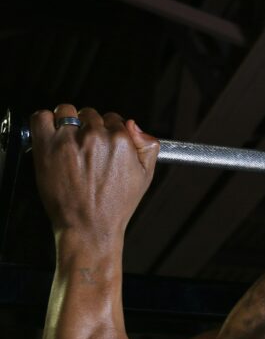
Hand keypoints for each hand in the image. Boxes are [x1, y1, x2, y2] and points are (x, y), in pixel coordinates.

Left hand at [31, 104, 158, 240]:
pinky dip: (45, 122)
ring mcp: (70, 140)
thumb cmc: (116, 206)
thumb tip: (134, 125)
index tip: (103, 144)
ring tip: (68, 142)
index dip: (108, 131)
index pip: (113, 119)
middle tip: (86, 149)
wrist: (90, 227)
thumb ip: (148, 146)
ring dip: (67, 122)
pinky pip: (41, 117)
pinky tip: (51, 136)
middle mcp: (95, 137)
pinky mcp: (47, 146)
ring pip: (67, 112)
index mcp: (121, 140)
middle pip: (91, 115)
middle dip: (89, 127)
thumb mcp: (145, 176)